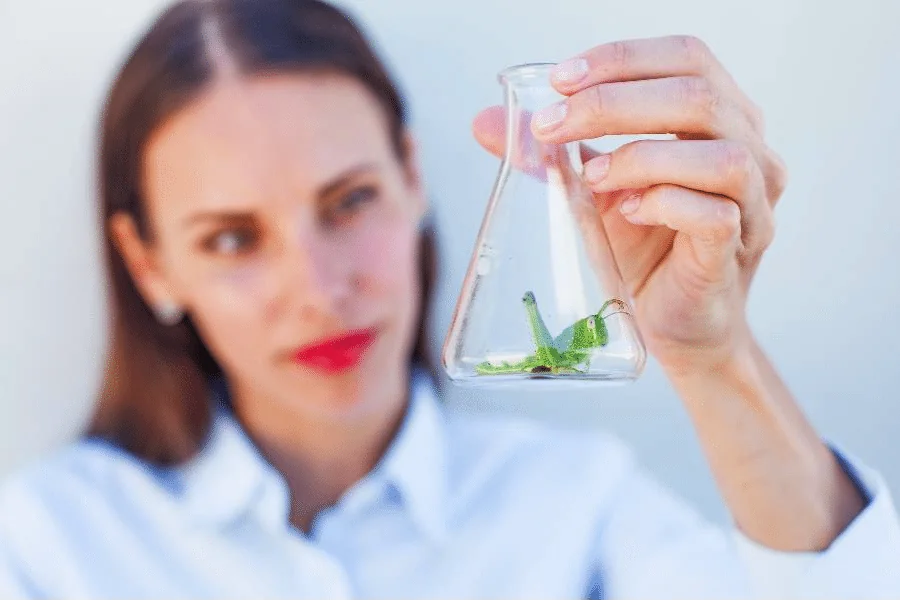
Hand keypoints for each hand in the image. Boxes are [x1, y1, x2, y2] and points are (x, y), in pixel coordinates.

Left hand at [472, 35, 787, 374]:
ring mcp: (752, 202)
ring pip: (719, 155)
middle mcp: (749, 149)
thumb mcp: (590, 191)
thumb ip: (549, 153)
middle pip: (698, 96)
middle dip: (614, 104)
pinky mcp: (737, 251)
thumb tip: (485, 122)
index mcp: (718, 118)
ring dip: (641, 157)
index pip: (686, 57)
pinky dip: (664, 205)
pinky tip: (628, 212)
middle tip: (553, 126)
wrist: (670, 322)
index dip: (623, 59)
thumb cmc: (641, 249)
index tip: (560, 79)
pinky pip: (715, 215)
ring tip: (591, 178)